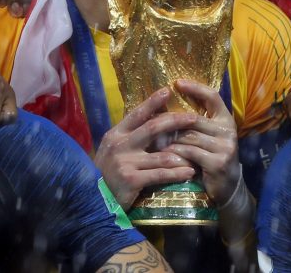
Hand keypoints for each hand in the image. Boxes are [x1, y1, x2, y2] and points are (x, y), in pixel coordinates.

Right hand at [95, 88, 197, 208]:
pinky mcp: (131, 180)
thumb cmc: (107, 172)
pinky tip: (189, 172)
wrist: (92, 200)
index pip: (137, 114)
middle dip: (175, 121)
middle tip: (193, 117)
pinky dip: (177, 173)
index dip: (152, 102)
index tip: (167, 91)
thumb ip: (131, 136)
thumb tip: (155, 118)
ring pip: (161, 154)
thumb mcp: (114, 149)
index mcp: (116, 134)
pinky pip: (160, 174)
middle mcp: (120, 145)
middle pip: (152, 127)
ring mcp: (125, 162)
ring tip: (198, 150)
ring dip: (182, 153)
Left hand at [161, 79, 240, 205]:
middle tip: (150, 119)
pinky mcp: (218, 162)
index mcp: (225, 119)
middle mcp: (228, 130)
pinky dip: (174, 153)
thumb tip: (167, 106)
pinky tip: (162, 155)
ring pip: (189, 137)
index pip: (212, 97)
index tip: (177, 83)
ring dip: (168, 138)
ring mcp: (225, 146)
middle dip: (170, 120)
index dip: (196, 88)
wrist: (227, 186)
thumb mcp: (208, 137)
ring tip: (151, 138)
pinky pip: (190, 153)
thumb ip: (195, 123)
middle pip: (194, 119)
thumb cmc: (211, 158)